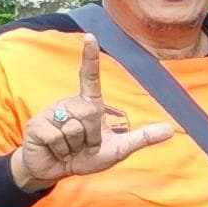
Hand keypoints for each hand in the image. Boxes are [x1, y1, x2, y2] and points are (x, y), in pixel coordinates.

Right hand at [10, 38, 176, 192]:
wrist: (54, 170)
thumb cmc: (84, 157)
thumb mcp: (118, 149)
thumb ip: (141, 139)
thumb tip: (170, 130)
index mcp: (88, 104)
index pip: (90, 77)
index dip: (90, 58)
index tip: (90, 36)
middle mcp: (69, 103)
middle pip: (90, 114)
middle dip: (92, 138)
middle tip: (84, 146)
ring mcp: (51, 113)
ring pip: (74, 128)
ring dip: (76, 146)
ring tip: (68, 148)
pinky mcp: (37, 126)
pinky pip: (58, 138)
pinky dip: (62, 151)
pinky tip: (56, 150)